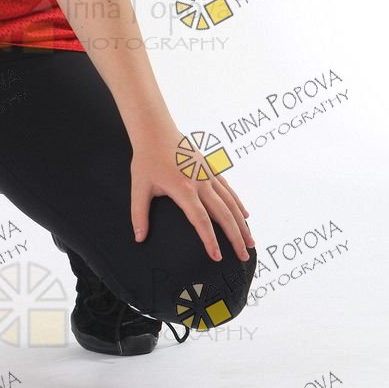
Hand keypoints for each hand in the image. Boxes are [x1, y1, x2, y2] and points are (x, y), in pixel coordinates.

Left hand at [130, 132, 254, 262]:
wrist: (156, 131)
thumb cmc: (146, 159)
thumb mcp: (139, 187)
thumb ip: (139, 214)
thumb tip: (139, 238)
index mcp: (184, 189)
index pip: (201, 220)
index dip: (210, 240)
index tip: (217, 257)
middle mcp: (201, 183)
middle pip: (224, 214)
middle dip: (235, 237)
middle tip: (243, 256)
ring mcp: (208, 175)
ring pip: (231, 203)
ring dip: (242, 223)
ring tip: (250, 242)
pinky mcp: (210, 169)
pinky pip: (228, 190)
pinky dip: (238, 203)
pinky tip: (245, 215)